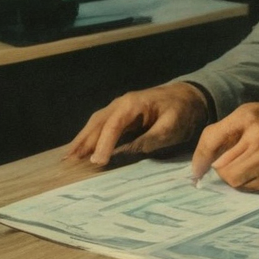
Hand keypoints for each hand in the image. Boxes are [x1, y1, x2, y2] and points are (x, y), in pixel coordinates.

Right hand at [65, 82, 207, 165]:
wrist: (189, 96)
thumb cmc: (182, 111)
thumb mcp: (170, 128)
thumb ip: (148, 140)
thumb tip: (124, 154)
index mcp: (133, 104)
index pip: (114, 125)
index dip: (104, 144)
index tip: (98, 162)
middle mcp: (121, 103)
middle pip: (98, 122)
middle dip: (84, 141)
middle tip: (70, 161)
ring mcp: (119, 108)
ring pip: (96, 123)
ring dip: (83, 139)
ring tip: (69, 158)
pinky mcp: (121, 116)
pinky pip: (102, 126)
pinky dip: (90, 137)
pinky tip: (82, 149)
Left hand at [190, 102, 258, 190]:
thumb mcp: (253, 112)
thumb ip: (228, 130)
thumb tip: (206, 160)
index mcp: (248, 118)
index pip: (211, 140)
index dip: (199, 159)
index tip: (196, 171)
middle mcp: (257, 140)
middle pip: (222, 168)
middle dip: (219, 170)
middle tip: (225, 165)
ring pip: (235, 182)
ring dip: (232, 178)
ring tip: (242, 167)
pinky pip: (251, 188)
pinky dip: (248, 183)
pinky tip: (256, 172)